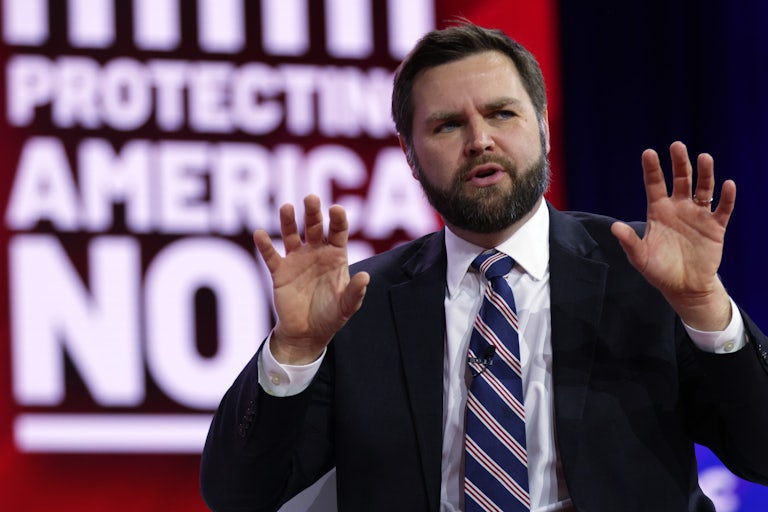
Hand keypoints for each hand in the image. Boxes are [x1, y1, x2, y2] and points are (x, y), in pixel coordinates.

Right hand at [253, 195, 369, 363]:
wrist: (307, 334)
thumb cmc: (330, 317)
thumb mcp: (347, 307)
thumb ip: (355, 292)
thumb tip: (365, 277)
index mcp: (335, 256)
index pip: (338, 232)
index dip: (337, 219)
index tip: (336, 209)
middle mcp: (315, 253)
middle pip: (314, 227)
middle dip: (312, 212)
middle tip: (311, 198)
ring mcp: (296, 260)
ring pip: (291, 235)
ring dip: (288, 221)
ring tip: (286, 207)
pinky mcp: (280, 272)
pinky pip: (271, 256)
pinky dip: (265, 245)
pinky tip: (260, 234)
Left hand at [610, 141, 734, 330]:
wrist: (684, 287)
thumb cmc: (659, 270)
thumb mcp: (640, 257)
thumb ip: (629, 241)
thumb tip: (614, 227)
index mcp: (658, 211)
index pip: (654, 184)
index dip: (652, 169)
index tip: (649, 152)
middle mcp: (679, 208)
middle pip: (680, 180)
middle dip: (679, 163)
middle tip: (677, 145)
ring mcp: (698, 215)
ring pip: (703, 188)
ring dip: (705, 173)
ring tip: (704, 158)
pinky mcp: (715, 227)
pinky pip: (722, 209)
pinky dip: (726, 197)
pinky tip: (728, 185)